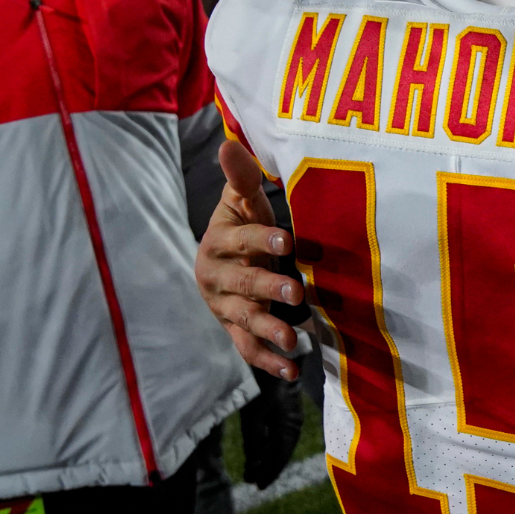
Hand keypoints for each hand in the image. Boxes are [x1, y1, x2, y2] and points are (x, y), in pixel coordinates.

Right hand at [198, 140, 303, 380]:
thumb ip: (242, 179)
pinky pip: (247, 350)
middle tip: (297, 292)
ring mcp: (224, 308)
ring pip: (244, 320)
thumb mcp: (243, 203)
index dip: (261, 240)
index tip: (287, 241)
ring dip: (268, 330)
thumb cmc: (244, 228)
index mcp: (219, 241)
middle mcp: (217, 277)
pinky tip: (292, 371)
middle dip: (269, 288)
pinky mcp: (234, 331)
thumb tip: (229, 143)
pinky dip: (268, 362)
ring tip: (294, 338)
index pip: (241, 239)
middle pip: (243, 284)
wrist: (222, 265)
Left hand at [240, 367, 303, 487]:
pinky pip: (278, 433)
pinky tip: (260, 447)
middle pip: (280, 452)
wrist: (278, 356)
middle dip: (267, 467)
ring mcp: (290, 416)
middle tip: (253, 480)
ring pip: (279, 443)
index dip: (268, 472)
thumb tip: (253, 465)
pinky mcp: (285, 408)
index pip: (279, 457)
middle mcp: (293, 424)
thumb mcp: (255, 415)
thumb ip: (254, 440)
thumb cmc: (264, 385)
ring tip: (254, 468)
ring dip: (267, 456)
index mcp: (288, 428)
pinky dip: (268, 443)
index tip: (257, 485)